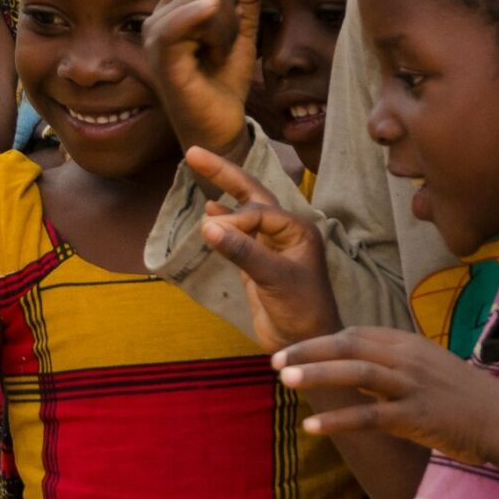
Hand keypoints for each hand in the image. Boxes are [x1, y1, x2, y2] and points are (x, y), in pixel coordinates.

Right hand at [143, 0, 264, 162]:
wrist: (221, 126)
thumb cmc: (226, 80)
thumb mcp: (243, 29)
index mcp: (170, 10)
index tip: (227, 31)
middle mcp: (154, 19)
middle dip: (229, 9)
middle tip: (223, 46)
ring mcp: (153, 38)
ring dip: (227, 27)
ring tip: (217, 56)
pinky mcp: (162, 58)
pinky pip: (182, 22)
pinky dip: (210, 27)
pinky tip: (215, 54)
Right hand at [186, 146, 339, 350]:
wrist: (305, 346)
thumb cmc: (302, 311)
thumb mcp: (274, 279)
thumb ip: (243, 250)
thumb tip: (207, 224)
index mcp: (298, 230)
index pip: (258, 211)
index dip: (233, 218)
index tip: (212, 233)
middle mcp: (285, 233)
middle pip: (252, 195)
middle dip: (224, 174)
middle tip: (193, 153)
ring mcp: (271, 247)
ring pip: (243, 212)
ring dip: (221, 193)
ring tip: (198, 168)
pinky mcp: (257, 264)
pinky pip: (237, 235)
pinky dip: (221, 221)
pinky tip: (208, 209)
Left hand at [276, 328, 498, 466]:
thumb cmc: (463, 398)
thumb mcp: (428, 370)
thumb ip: (392, 366)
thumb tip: (352, 374)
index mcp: (410, 344)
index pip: (356, 334)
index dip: (320, 340)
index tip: (290, 349)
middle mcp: (409, 359)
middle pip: (350, 346)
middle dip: (309, 350)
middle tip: (274, 360)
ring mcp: (414, 386)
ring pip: (357, 374)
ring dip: (317, 374)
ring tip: (285, 381)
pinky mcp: (418, 417)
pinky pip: (370, 416)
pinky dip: (338, 419)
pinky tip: (312, 425)